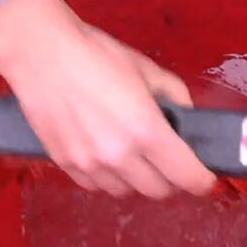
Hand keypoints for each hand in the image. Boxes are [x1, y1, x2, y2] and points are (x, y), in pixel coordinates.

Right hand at [0, 0, 215, 198]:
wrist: (41, 53)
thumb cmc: (97, 54)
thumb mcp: (146, 68)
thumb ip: (174, 94)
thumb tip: (185, 113)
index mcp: (147, 132)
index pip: (186, 176)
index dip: (202, 181)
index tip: (205, 178)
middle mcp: (120, 157)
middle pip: (158, 191)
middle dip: (171, 179)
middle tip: (168, 161)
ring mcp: (90, 164)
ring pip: (126, 192)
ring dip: (137, 180)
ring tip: (134, 157)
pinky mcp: (65, 164)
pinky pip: (96, 186)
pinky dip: (108, 178)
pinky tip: (106, 157)